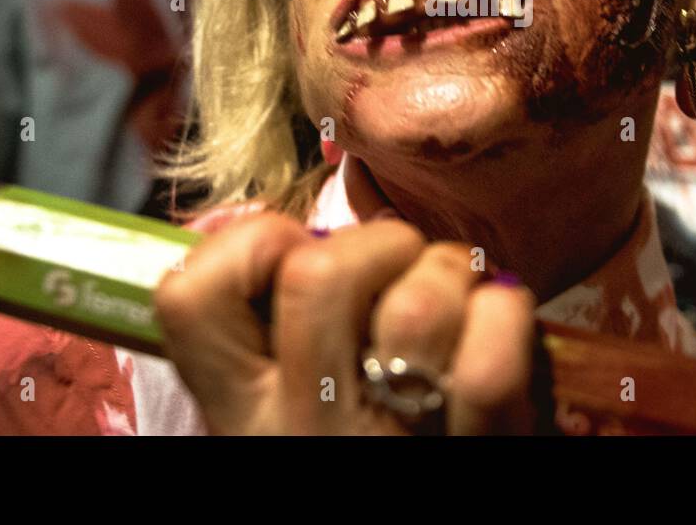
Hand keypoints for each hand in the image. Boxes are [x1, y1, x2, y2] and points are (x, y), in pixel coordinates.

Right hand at [154, 213, 538, 433]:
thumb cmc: (360, 445)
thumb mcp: (289, 406)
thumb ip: (283, 336)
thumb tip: (300, 238)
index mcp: (243, 412)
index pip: (190, 298)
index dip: (248, 244)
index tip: (297, 253)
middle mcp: (302, 431)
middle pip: (317, 277)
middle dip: (380, 241)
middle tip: (405, 264)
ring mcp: (386, 446)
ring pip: (413, 309)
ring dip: (450, 272)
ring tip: (461, 292)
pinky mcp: (472, 457)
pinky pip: (489, 366)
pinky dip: (505, 314)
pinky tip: (502, 318)